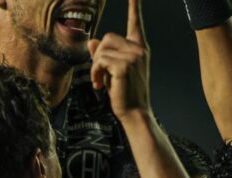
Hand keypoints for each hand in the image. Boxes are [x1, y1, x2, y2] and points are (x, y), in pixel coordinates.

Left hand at [88, 0, 150, 120]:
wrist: (135, 113)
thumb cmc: (126, 94)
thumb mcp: (113, 71)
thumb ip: (104, 55)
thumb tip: (92, 41)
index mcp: (139, 49)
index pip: (135, 23)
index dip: (135, 6)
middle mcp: (139, 49)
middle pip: (108, 37)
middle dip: (98, 55)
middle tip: (99, 75)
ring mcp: (133, 57)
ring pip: (101, 49)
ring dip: (95, 66)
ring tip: (100, 82)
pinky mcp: (124, 65)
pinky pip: (100, 60)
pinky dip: (95, 72)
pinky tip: (101, 85)